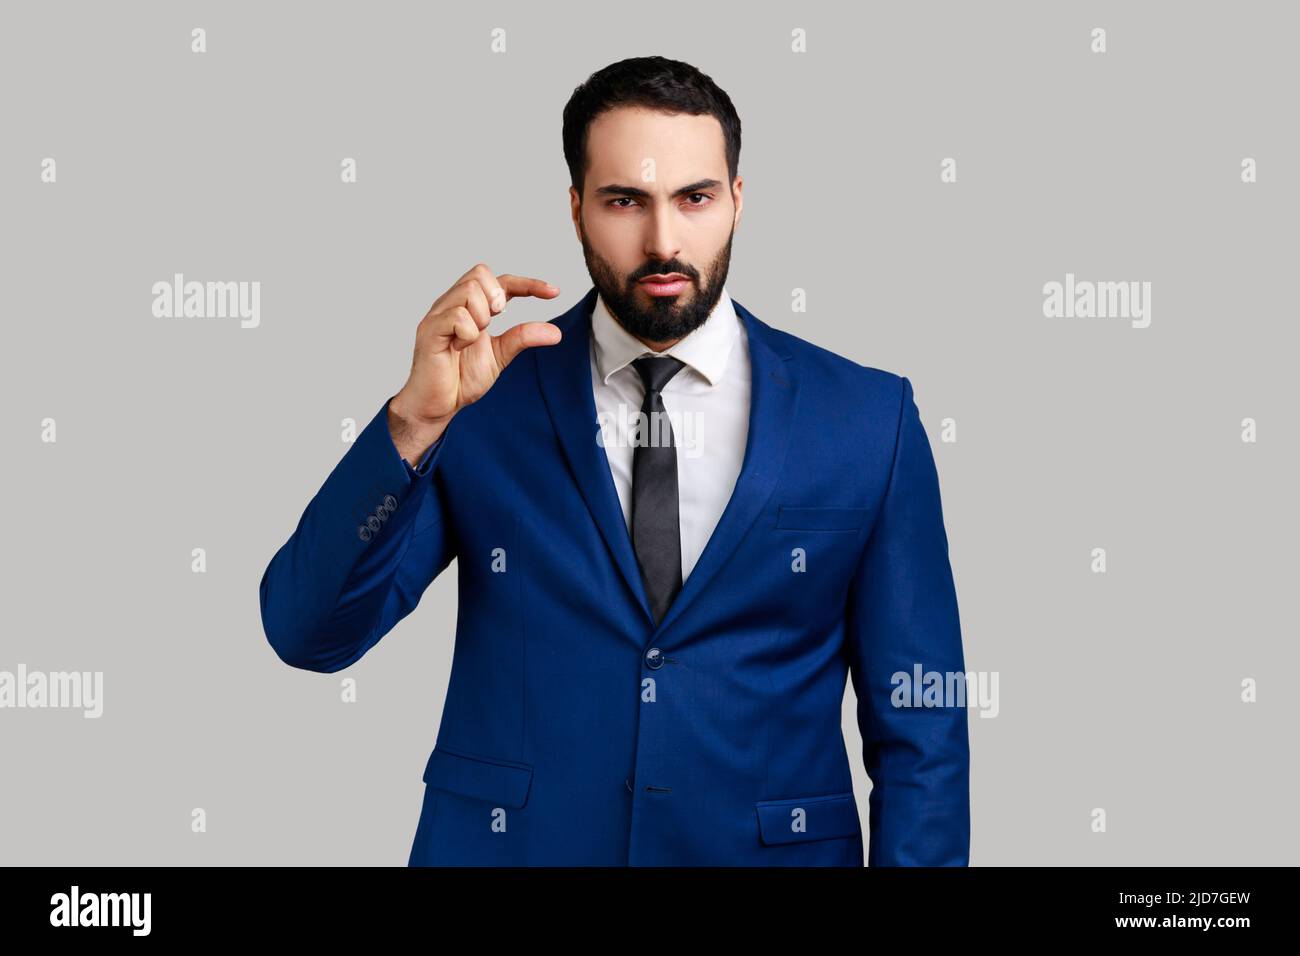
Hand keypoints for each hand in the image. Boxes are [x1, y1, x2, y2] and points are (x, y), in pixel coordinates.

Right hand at [389, 264, 562, 445]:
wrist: (438, 405)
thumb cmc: (461, 378)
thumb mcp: (500, 355)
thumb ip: (522, 339)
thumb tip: (556, 332)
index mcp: (471, 308)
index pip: (500, 282)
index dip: (528, 283)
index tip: (554, 292)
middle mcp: (452, 304)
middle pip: (480, 273)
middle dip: (497, 296)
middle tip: (496, 322)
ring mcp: (439, 315)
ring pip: (469, 291)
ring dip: (482, 316)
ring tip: (473, 339)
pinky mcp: (429, 330)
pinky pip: (456, 316)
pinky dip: (467, 333)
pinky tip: (458, 347)